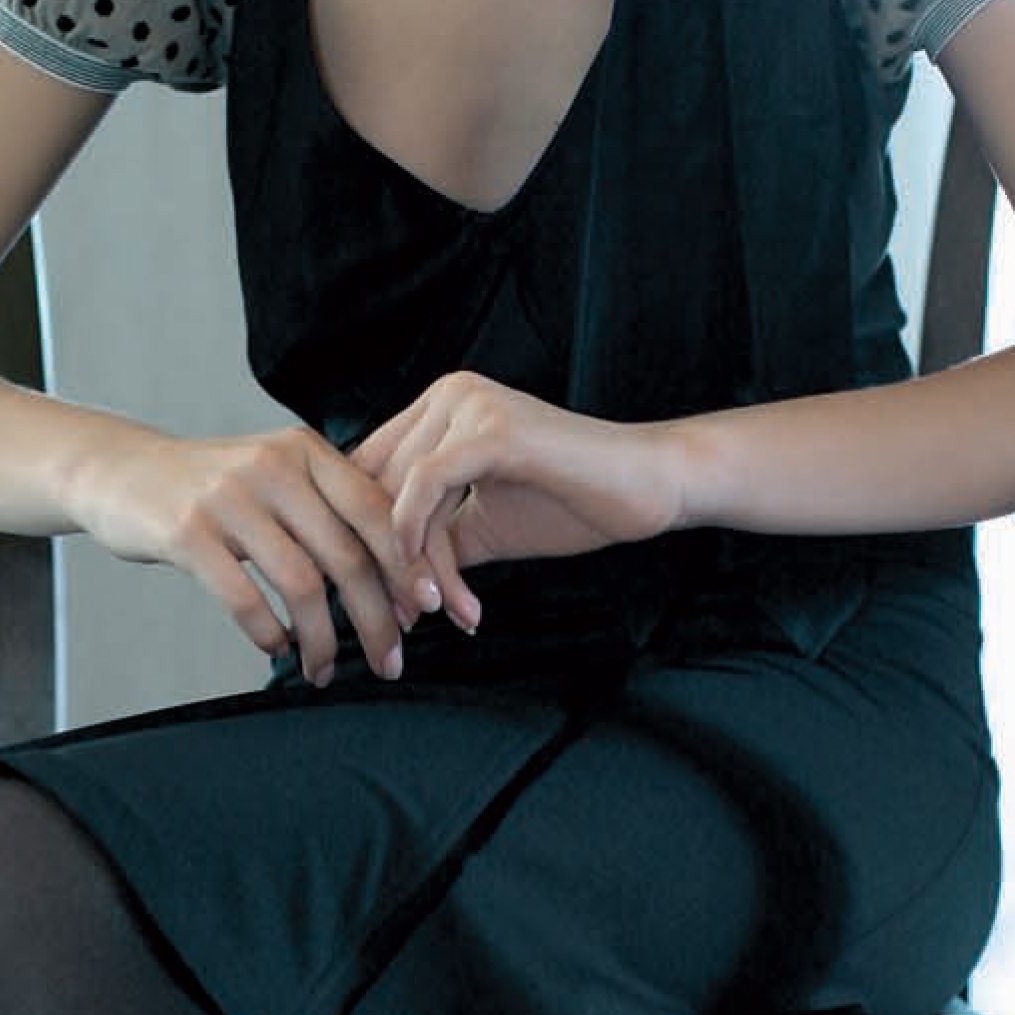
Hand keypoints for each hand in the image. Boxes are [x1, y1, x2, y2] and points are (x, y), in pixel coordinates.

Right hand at [60, 421, 437, 684]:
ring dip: (323, 640)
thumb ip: (329, 510)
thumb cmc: (211, 488)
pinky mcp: (187, 533)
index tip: (427, 614)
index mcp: (306, 452)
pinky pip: (244, 599)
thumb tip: (399, 580)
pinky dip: (269, 634)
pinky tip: (277, 650)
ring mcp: (228, 499)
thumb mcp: (275, 476)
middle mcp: (273, 468)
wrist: (122, 472)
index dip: (408, 567)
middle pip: (347, 556)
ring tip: (323, 670)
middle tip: (390, 661)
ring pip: (301, 585)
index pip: (377, 512)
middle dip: (377, 619)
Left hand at [351, 374, 685, 628]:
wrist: (649, 489)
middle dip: (389, 561)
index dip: (364, 536)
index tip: (384, 600)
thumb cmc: (573, 503)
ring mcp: (469, 406)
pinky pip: (426, 487)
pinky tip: (444, 593)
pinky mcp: (492, 430)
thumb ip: (430, 538)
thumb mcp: (483, 526)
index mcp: (441, 407)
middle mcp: (448, 394)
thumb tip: (376, 581)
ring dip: (417, 568)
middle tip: (410, 620)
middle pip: (377, 485)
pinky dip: (424, 545)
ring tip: (445, 615)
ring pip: (399, 495)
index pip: (370, 470)